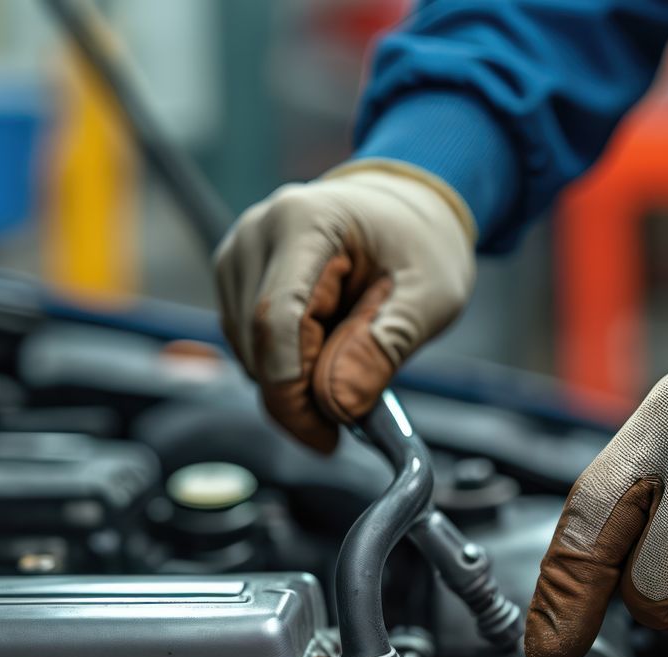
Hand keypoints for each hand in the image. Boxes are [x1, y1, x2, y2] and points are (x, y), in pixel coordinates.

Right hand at [214, 162, 474, 451]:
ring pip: (249, 353)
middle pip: (258, 344)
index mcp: (305, 223)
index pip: (276, 322)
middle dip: (300, 396)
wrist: (405, 211)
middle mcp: (258, 234)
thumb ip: (386, 346)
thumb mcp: (431, 296)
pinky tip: (327, 349)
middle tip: (354, 412)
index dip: (294, 391)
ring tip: (351, 358)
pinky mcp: (236, 280)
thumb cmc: (420, 245)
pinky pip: (250, 347)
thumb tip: (337, 404)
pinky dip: (286, 367)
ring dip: (295, 382)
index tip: (326, 436)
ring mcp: (239, 256)